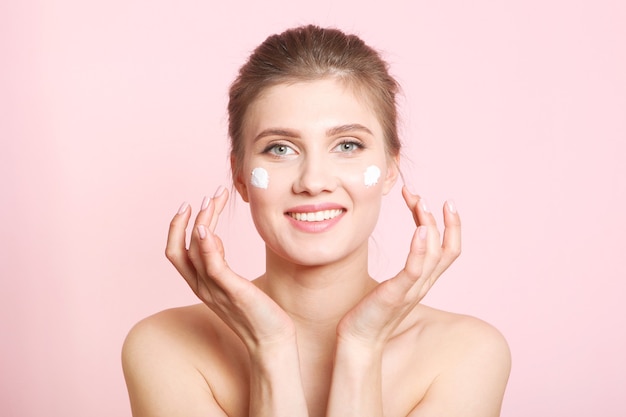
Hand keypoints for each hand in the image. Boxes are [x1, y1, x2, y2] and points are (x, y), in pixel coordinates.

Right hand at [165, 187, 295, 351]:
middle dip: (185, 220)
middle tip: (207, 197)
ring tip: (213, 201)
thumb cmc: (257, 312)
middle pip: (179, 249)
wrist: (272, 341)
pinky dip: (206, 247)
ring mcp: (215, 290)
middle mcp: (202, 287)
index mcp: (201, 284)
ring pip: (195, 252)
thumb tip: (211, 237)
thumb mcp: (232, 282)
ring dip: (201, 222)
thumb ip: (219, 262)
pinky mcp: (232, 292)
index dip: (177, 227)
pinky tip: (206, 229)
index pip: (176, 252)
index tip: (191, 205)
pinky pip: (212, 267)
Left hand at [337, 186, 460, 348]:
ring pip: (433, 254)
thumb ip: (405, 268)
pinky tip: (419, 230)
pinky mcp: (396, 294)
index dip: (452, 225)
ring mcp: (412, 290)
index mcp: (424, 281)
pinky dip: (419, 249)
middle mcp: (423, 284)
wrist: (358, 340)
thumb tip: (405, 248)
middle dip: (442, 219)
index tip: (441, 202)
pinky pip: (414, 270)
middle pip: (447, 248)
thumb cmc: (371, 311)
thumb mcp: (393, 284)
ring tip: (418, 202)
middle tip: (421, 196)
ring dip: (429, 224)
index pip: (450, 250)